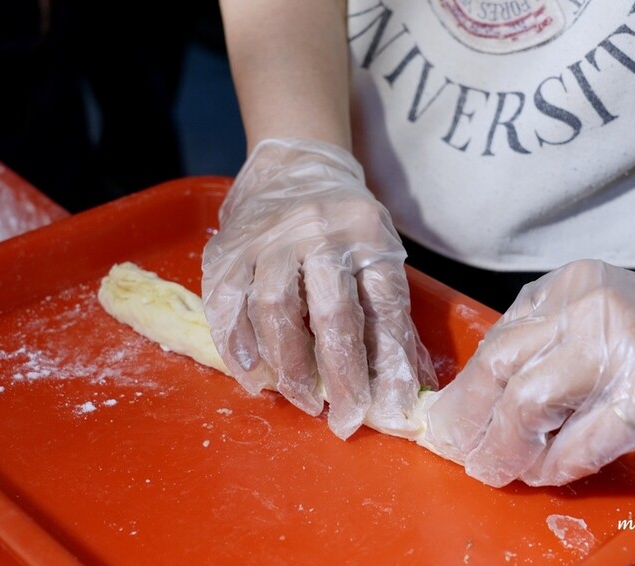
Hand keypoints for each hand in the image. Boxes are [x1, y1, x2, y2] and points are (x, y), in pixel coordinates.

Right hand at [202, 138, 435, 439]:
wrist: (292, 164)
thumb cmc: (345, 222)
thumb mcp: (379, 252)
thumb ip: (389, 316)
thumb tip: (408, 388)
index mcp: (367, 235)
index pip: (384, 308)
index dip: (389, 365)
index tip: (392, 410)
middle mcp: (319, 233)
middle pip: (331, 315)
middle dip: (340, 377)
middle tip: (344, 420)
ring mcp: (269, 239)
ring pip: (275, 312)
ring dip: (287, 367)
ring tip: (302, 401)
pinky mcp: (229, 248)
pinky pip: (226, 305)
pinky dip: (237, 346)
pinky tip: (251, 375)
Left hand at [424, 259, 634, 486]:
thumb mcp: (588, 316)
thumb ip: (538, 344)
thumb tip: (476, 398)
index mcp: (565, 287)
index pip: (494, 342)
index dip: (463, 390)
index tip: (445, 420)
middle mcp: (590, 310)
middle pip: (500, 369)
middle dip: (469, 420)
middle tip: (460, 451)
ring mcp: (622, 352)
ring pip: (530, 405)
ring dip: (506, 449)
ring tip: (499, 468)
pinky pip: (582, 444)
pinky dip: (554, 466)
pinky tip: (545, 473)